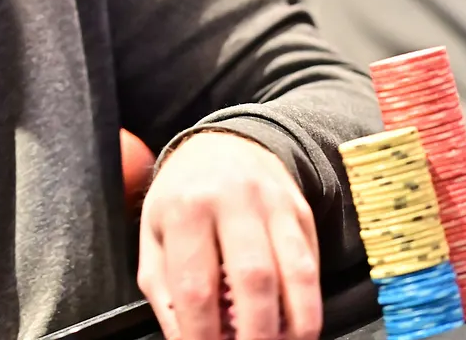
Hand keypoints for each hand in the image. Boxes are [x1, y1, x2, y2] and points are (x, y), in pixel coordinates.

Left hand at [137, 130, 319, 339]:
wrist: (225, 145)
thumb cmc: (183, 197)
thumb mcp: (154, 235)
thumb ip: (164, 292)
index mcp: (185, 208)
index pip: (196, 286)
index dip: (202, 334)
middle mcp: (233, 200)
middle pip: (252, 279)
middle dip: (254, 334)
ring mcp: (274, 204)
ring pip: (294, 273)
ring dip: (292, 325)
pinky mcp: (301, 211)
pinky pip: (312, 264)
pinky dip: (308, 304)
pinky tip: (296, 326)